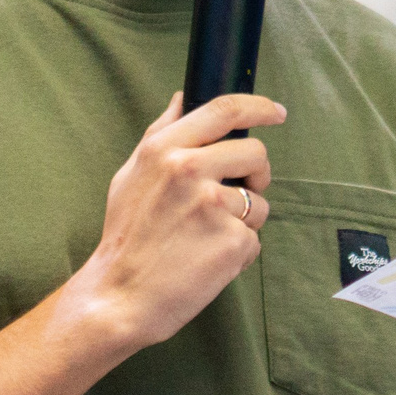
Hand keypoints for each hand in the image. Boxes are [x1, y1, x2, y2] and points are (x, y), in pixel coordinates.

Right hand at [58, 91, 282, 354]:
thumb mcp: (130, 174)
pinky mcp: (232, 240)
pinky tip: (208, 261)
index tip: (275, 112)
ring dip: (244, 220)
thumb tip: (182, 98)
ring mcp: (214, 205)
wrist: (120, 296)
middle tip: (239, 193)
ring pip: (258, 201)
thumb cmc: (126, 237)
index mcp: (163, 149)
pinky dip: (238, 252)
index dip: (258, 107)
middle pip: (255, 152)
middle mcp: (189, 170)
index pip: (223, 110)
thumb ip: (161, 133)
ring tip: (207, 238)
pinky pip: (254, 239)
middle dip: (257, 173)